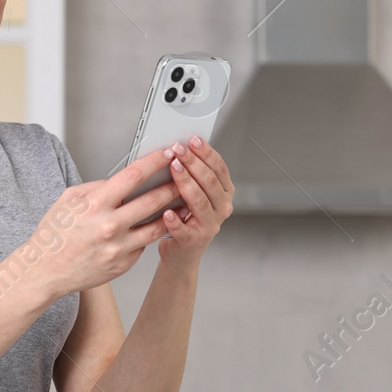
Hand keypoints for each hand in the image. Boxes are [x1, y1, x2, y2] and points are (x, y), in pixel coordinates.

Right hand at [27, 147, 181, 298]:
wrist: (45, 272)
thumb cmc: (54, 235)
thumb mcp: (68, 200)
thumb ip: (96, 187)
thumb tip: (119, 179)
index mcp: (95, 205)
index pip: (133, 176)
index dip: (154, 162)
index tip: (168, 153)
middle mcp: (109, 226)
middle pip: (152, 201)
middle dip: (173, 186)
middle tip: (185, 177)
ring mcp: (119, 247)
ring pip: (157, 226)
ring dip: (173, 213)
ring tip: (184, 203)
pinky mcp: (124, 264)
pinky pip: (144, 245)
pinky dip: (151, 234)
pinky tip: (158, 226)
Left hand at [155, 135, 233, 269]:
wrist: (182, 252)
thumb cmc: (186, 218)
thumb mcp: (196, 194)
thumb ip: (195, 175)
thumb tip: (182, 148)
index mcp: (224, 194)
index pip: (219, 168)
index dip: (206, 153)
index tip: (192, 140)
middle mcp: (222, 208)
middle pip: (210, 181)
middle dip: (193, 162)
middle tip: (178, 150)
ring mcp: (210, 225)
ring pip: (199, 200)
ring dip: (185, 182)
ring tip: (173, 169)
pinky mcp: (194, 240)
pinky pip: (184, 229)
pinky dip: (175, 220)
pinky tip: (166, 211)